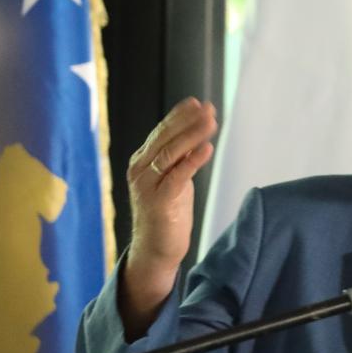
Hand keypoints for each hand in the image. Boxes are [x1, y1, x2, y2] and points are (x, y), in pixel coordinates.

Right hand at [117, 97, 217, 335]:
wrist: (155, 249)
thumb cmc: (167, 213)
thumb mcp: (173, 180)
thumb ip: (179, 159)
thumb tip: (196, 134)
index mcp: (142, 162)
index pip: (161, 132)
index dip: (180, 116)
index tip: (198, 103)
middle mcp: (140, 170)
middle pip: (165, 138)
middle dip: (188, 121)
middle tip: (208, 108)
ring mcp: (147, 186)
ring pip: (171, 153)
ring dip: (192, 135)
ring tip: (211, 122)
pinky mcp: (159, 202)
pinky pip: (178, 176)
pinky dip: (193, 160)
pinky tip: (207, 148)